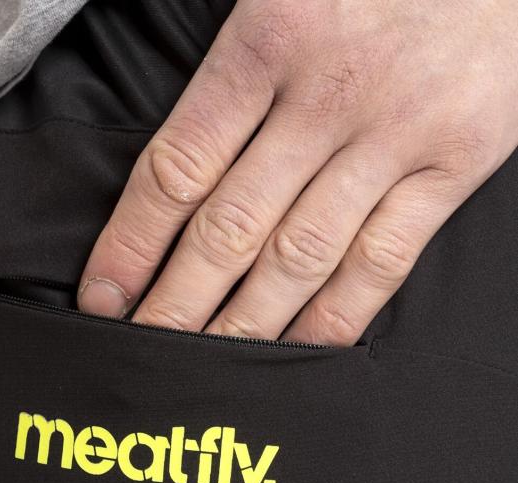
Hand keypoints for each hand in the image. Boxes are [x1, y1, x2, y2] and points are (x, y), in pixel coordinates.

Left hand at [78, 0, 517, 343]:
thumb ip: (233, 53)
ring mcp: (394, 136)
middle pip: (229, 229)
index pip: (178, 167)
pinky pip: (382, 261)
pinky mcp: (452, 162)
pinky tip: (296, 352)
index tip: (103, 297)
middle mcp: (327, 96)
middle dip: (175, 304)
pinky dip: (336, 316)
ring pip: (298, 257)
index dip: (131, 244)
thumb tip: (178, 150)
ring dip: (242, 326)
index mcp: (271, 37)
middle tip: (143, 354)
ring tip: (203, 371)